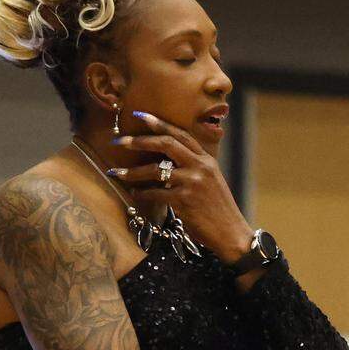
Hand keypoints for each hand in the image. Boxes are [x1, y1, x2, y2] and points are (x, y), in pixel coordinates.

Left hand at [109, 110, 253, 262]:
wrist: (231, 233)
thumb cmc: (218, 210)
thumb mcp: (211, 181)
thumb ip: (194, 168)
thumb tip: (166, 161)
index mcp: (207, 160)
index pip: (181, 134)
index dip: (159, 123)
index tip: (140, 115)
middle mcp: (200, 167)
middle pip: (166, 143)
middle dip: (140, 140)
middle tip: (120, 141)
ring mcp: (192, 183)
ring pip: (155, 170)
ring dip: (133, 171)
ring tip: (117, 172)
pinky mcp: (184, 201)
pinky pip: (155, 193)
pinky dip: (142, 193)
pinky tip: (135, 194)